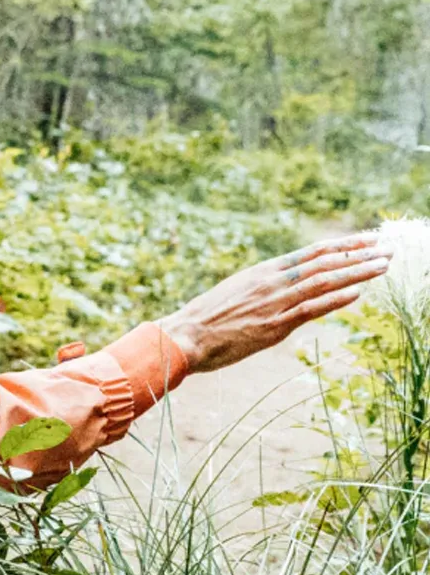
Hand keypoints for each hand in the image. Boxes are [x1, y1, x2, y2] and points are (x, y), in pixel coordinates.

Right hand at [160, 235, 389, 374]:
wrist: (185, 336)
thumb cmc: (206, 319)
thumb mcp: (236, 293)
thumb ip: (263, 289)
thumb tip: (284, 288)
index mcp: (264, 271)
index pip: (312, 252)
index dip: (344, 244)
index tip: (369, 238)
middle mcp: (272, 282)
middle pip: (324, 262)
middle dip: (359, 254)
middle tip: (388, 248)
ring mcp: (274, 303)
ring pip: (323, 281)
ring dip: (356, 272)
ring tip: (382, 265)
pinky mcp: (273, 325)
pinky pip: (310, 308)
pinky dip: (334, 299)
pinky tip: (356, 292)